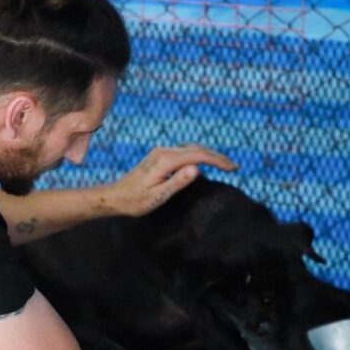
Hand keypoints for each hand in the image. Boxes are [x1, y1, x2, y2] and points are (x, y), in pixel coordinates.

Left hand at [107, 144, 236, 216]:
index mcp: (166, 160)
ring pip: (191, 148)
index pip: (198, 155)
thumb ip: (177, 182)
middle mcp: (164, 152)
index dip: (218, 160)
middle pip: (197, 148)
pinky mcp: (159, 155)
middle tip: (234, 167)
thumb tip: (197, 169)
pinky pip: (184, 151)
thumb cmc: (135, 201)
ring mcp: (161, 152)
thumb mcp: (157, 197)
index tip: (233, 168)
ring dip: (209, 154)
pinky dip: (199, 154)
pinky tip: (205, 164)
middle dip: (217, 156)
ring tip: (224, 165)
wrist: (115, 197)